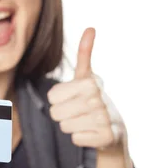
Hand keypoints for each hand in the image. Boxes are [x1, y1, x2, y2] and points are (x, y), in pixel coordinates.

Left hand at [47, 28, 124, 149]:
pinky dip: (81, 138)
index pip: (52, 97)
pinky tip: (92, 133)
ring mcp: (104, 119)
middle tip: (79, 112)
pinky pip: (76, 139)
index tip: (74, 98)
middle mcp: (99, 99)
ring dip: (72, 126)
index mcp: (90, 83)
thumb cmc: (94, 100)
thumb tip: (91, 28)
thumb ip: (85, 54)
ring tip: (86, 122)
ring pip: (65, 127)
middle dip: (64, 115)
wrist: (115, 129)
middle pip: (56, 113)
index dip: (59, 100)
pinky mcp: (107, 137)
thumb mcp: (87, 76)